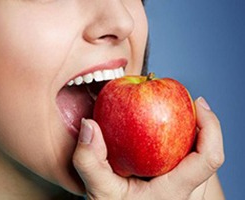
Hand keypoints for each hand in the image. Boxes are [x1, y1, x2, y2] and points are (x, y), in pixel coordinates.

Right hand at [72, 97, 224, 199]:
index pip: (209, 157)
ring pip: (200, 155)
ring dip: (193, 133)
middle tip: (185, 105)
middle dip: (200, 124)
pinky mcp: (183, 189)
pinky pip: (192, 160)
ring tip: (177, 118)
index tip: (197, 102)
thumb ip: (89, 160)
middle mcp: (189, 192)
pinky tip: (167, 136)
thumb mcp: (99, 191)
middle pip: (209, 150)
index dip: (211, 125)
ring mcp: (188, 191)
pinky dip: (184, 142)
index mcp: (176, 191)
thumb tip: (89, 124)